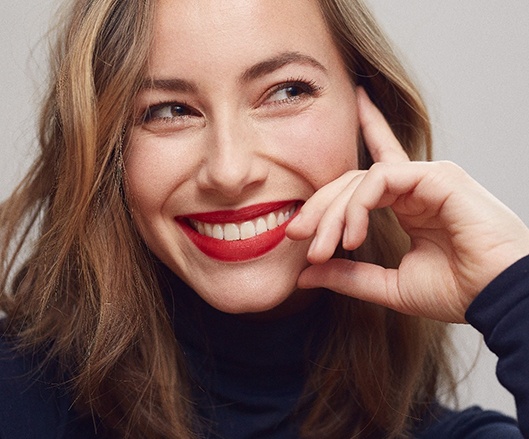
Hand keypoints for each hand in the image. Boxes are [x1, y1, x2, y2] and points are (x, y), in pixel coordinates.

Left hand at [286, 87, 528, 322]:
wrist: (500, 300)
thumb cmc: (458, 292)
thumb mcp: (390, 285)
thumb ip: (349, 277)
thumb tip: (305, 274)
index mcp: (409, 204)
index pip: (371, 173)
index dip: (349, 156)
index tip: (319, 173)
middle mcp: (416, 186)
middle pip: (351, 181)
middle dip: (319, 208)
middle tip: (295, 236)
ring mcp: (428, 178)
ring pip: (360, 180)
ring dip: (334, 214)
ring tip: (322, 250)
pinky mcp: (437, 177)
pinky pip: (381, 179)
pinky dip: (358, 207)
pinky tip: (352, 237)